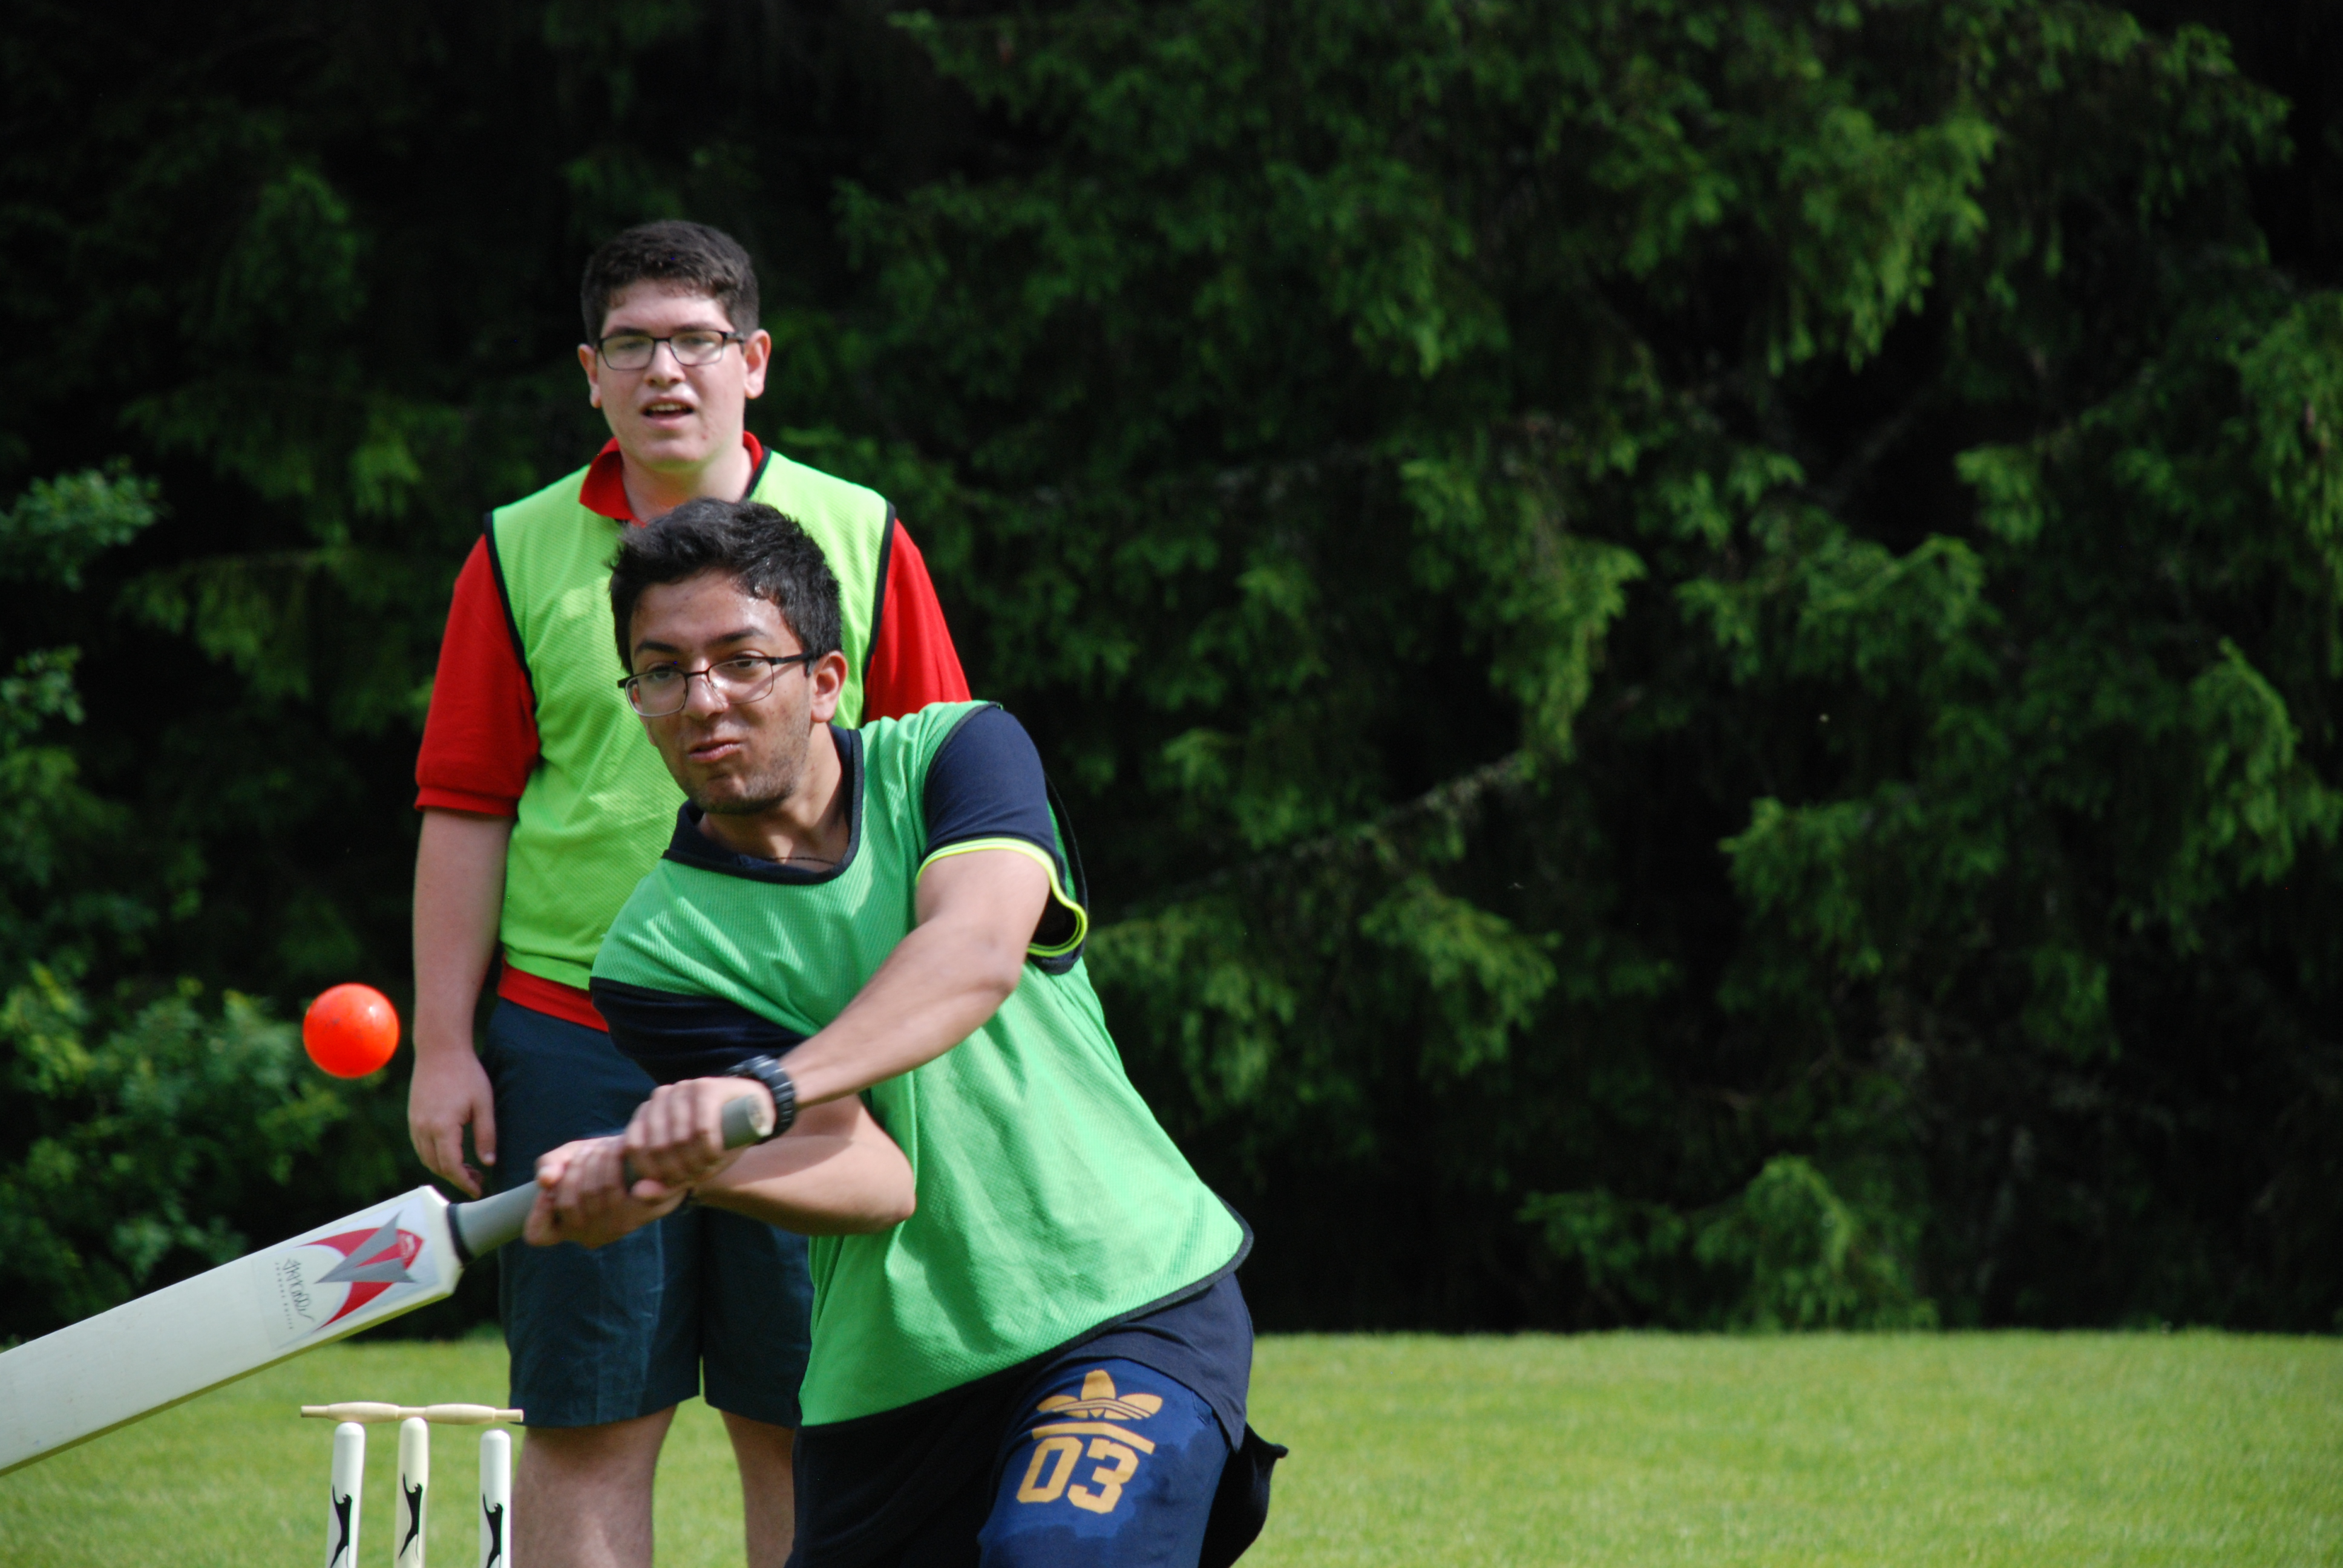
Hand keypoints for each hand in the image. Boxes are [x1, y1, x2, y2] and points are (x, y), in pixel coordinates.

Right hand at [408, 1040, 495, 1197]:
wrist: (440, 1050)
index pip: (452, 1166)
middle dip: (457, 1178)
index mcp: (443, 1127)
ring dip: (445, 1168)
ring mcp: (415, 1123)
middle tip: (478, 1180)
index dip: (465, 1182)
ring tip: (468, 1169)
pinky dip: (435, 1156)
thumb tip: (488, 1163)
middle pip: (437, 1166)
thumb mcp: (484, 1104)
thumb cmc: (467, 1074)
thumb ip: (486, 1135)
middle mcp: (424, 1129)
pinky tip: (453, 1152)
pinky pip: (421, 1146)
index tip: (479, 1190)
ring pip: (427, 1158)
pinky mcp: (413, 1118)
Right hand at [523, 1136, 686, 1248]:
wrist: (645, 1156)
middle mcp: (590, 1235)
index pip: (538, 1234)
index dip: (537, 1211)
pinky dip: (614, 1166)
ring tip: (604, 1147)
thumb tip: (545, 1180)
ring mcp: (616, 1228)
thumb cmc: (598, 1160)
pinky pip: (618, 1191)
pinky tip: (620, 1152)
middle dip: (574, 1168)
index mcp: (568, 1229)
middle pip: (568, 1204)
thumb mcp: (568, 1156)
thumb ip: (550, 1165)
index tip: (549, 1186)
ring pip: (594, 1192)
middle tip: (588, 1151)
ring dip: (596, 1160)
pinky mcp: (644, 1212)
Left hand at [622, 1077, 770, 1191]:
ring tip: (710, 1167)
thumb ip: (662, 1185)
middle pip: (659, 1147)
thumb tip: (638, 1193)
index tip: (675, 1182)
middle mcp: (661, 1096)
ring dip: (697, 1164)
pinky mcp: (707, 1087)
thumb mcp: (688, 1167)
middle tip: (697, 1177)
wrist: (753, 1111)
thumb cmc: (715, 1142)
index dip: (655, 1173)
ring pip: (680, 1139)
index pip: (635, 1146)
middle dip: (680, 1172)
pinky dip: (709, 1149)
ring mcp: (684, 1088)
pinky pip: (702, 1128)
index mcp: (647, 1111)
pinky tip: (718, 1155)